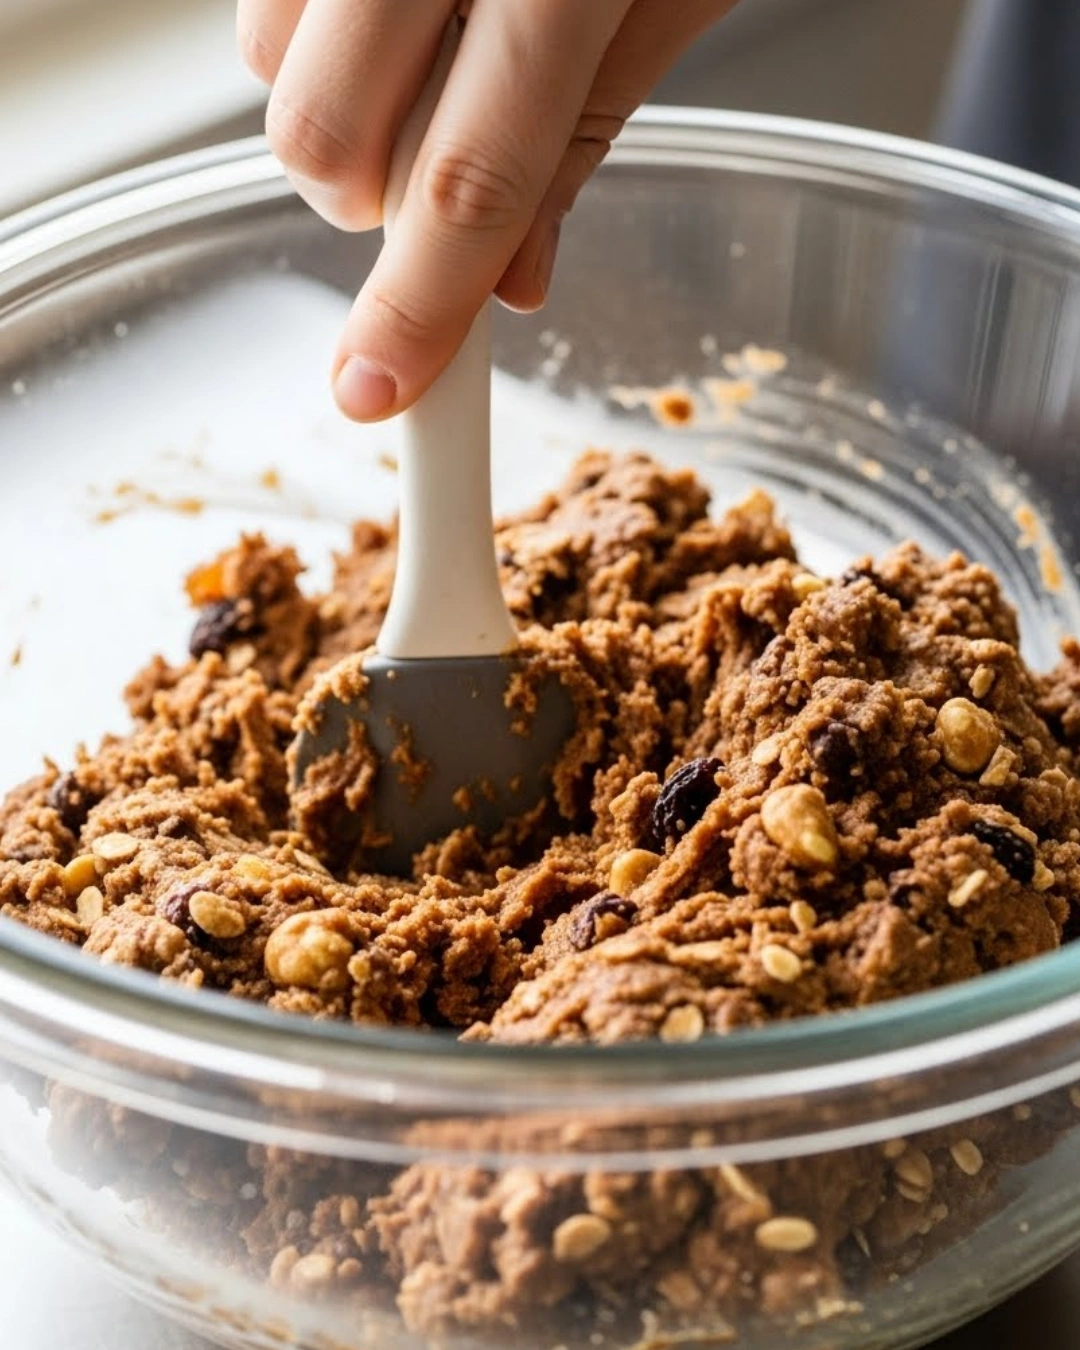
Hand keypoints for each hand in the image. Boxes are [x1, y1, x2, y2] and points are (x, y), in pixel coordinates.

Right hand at [238, 0, 739, 419]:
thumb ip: (579, 140)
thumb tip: (507, 284)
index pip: (468, 178)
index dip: (416, 309)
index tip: (376, 394)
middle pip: (326, 141)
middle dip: (370, 208)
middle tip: (436, 176)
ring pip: (270, 70)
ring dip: (341, 112)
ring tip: (425, 50)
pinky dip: (316, 33)